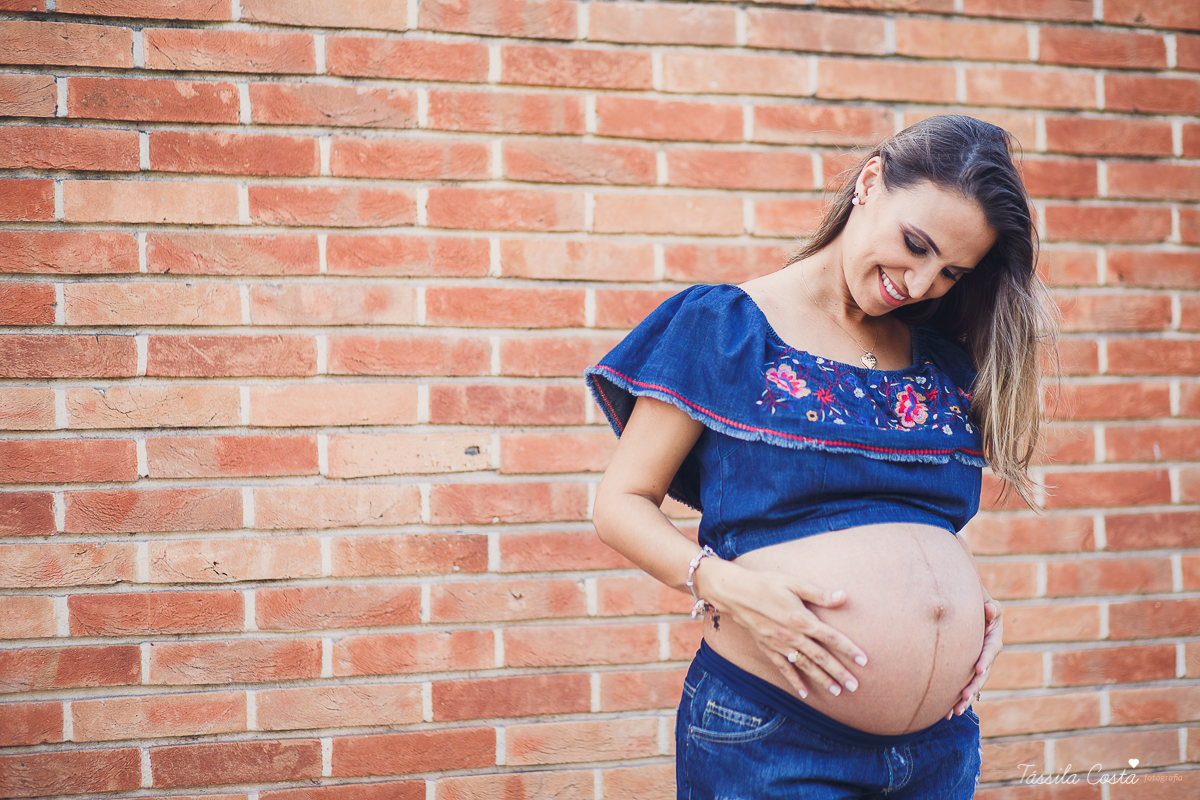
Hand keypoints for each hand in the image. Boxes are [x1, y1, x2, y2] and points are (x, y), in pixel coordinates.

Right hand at [700, 561, 866, 699]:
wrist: (735, 592)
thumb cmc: (766, 583)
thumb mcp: (793, 582)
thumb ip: (819, 593)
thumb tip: (843, 596)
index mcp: (801, 619)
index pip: (830, 637)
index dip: (848, 648)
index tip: (863, 660)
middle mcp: (792, 636)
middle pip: (820, 657)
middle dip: (839, 672)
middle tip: (855, 686)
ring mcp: (779, 644)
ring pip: (805, 666)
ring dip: (821, 679)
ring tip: (837, 692)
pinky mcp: (767, 648)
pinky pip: (783, 668)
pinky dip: (794, 681)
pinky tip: (804, 693)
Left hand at [946, 597, 1001, 718]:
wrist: (962, 605)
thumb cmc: (973, 601)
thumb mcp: (984, 601)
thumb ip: (990, 607)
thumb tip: (990, 610)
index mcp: (992, 638)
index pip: (990, 649)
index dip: (985, 659)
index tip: (979, 669)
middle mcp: (986, 654)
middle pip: (982, 673)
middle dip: (973, 686)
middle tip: (964, 696)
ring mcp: (976, 663)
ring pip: (972, 683)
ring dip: (964, 697)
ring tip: (956, 711)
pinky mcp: (965, 668)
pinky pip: (961, 684)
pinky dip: (954, 698)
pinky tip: (946, 712)